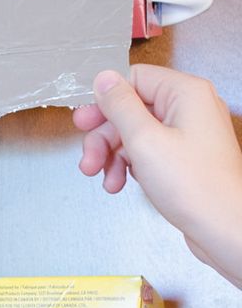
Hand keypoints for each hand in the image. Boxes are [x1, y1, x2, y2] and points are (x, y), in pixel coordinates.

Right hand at [73, 65, 241, 286]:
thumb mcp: (144, 140)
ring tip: (102, 178)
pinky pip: (149, 152)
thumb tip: (104, 78)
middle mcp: (190, 108)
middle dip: (105, 136)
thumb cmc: (195, 187)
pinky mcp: (185, 158)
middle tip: (88, 157)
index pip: (134, 79)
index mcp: (185, 93)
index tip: (84, 121)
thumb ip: (120, 105)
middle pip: (132, 109)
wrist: (224, 229)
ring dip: (113, 155)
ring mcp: (189, 134)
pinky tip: (119, 184)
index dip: (105, 101)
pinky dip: (130, 166)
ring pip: (136, 133)